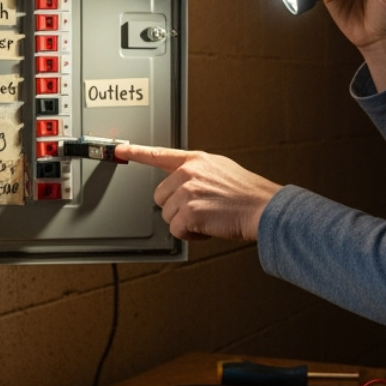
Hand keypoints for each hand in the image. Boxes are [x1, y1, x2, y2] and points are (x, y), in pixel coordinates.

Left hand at [115, 144, 280, 241]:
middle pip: (160, 196)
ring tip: (209, 218)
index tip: (122, 150)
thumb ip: (199, 173)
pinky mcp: (188, 212)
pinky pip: (176, 230)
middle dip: (176, 208)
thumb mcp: (222, 170)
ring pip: (167, 215)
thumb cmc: (248, 194)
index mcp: (196, 160)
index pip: (160, 154)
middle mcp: (188, 173)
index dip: (137, 152)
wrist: (263, 208)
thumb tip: (184, 183)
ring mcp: (187, 192)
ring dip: (185, 223)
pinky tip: (207, 228)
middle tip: (200, 210)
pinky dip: (190, 235)